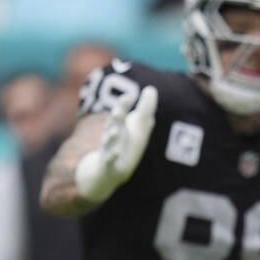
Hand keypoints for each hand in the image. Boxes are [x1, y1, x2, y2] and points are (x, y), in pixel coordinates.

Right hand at [75, 85, 157, 202]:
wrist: (109, 171)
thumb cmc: (125, 144)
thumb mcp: (136, 126)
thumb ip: (144, 108)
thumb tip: (150, 88)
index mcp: (119, 126)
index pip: (121, 113)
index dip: (123, 106)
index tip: (128, 98)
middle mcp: (113, 136)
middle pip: (114, 125)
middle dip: (116, 118)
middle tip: (118, 111)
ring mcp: (110, 149)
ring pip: (109, 142)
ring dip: (111, 136)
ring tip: (114, 131)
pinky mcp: (110, 164)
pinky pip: (110, 159)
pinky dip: (112, 156)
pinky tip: (116, 152)